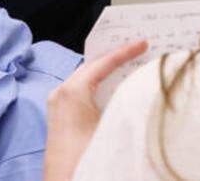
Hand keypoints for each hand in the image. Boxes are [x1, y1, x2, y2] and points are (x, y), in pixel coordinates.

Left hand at [43, 39, 149, 180]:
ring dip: (106, 71)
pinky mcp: (58, 114)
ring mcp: (57, 103)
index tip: (143, 42)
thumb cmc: (85, 157)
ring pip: (85, 78)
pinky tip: (112, 86)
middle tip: (137, 48)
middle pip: (91, 66)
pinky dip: (97, 84)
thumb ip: (125, 102)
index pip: (102, 63)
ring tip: (128, 64)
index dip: (125, 51)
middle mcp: (61, 92)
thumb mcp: (112, 126)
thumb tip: (142, 87)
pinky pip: (79, 90)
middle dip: (114, 57)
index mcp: (72, 91)